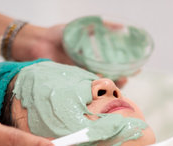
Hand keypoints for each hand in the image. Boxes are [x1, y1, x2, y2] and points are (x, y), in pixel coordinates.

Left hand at [13, 24, 128, 87]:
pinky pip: (83, 91)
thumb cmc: (58, 35)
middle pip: (109, 81)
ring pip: (97, 88)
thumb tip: (122, 27)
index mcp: (93, 60)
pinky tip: (97, 87)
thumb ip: (100, 28)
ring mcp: (79, 80)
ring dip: (107, 89)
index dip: (126, 70)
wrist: (36, 43)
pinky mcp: (70, 86)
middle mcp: (88, 72)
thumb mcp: (82, 29)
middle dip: (120, 82)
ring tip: (114, 85)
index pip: (114, 67)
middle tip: (126, 79)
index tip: (136, 70)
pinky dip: (91, 90)